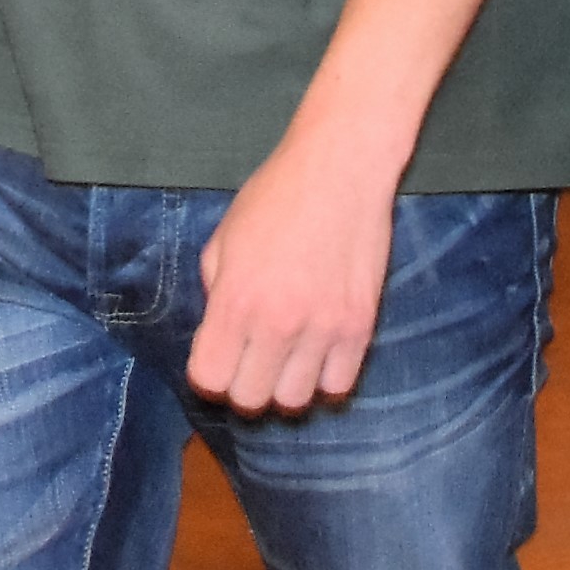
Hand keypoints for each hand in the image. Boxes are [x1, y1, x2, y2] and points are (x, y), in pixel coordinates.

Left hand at [191, 116, 400, 412]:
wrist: (341, 168)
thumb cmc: (276, 195)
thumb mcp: (225, 238)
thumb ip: (216, 291)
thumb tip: (221, 333)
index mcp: (236, 299)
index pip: (209, 379)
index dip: (209, 372)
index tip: (219, 356)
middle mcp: (278, 322)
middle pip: (250, 400)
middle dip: (244, 383)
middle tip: (253, 357)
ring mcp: (323, 328)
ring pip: (295, 401)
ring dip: (285, 384)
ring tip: (288, 355)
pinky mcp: (360, 327)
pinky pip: (338, 386)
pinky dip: (325, 378)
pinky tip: (319, 351)